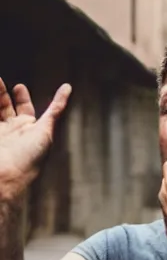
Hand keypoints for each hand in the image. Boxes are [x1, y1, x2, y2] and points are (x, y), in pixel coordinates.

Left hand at [0, 78, 71, 201]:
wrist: (10, 173)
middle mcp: (12, 131)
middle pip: (7, 108)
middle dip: (2, 95)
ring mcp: (30, 130)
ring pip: (27, 109)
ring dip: (23, 97)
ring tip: (18, 86)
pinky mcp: (45, 131)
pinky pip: (55, 111)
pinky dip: (61, 99)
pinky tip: (66, 88)